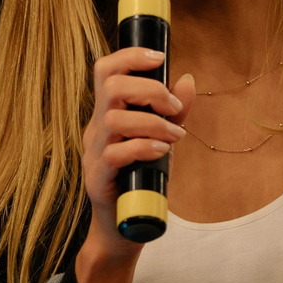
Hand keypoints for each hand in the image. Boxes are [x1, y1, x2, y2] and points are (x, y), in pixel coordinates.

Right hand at [73, 48, 193, 282]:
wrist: (123, 226)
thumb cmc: (141, 177)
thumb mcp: (161, 138)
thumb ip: (174, 112)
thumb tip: (188, 80)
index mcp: (107, 112)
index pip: (106, 70)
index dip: (130, 56)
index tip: (159, 57)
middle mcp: (96, 127)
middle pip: (110, 86)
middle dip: (148, 88)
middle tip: (173, 107)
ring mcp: (94, 152)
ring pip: (114, 118)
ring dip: (152, 122)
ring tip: (175, 135)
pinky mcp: (98, 177)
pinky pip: (115, 153)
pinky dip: (143, 147)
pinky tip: (162, 152)